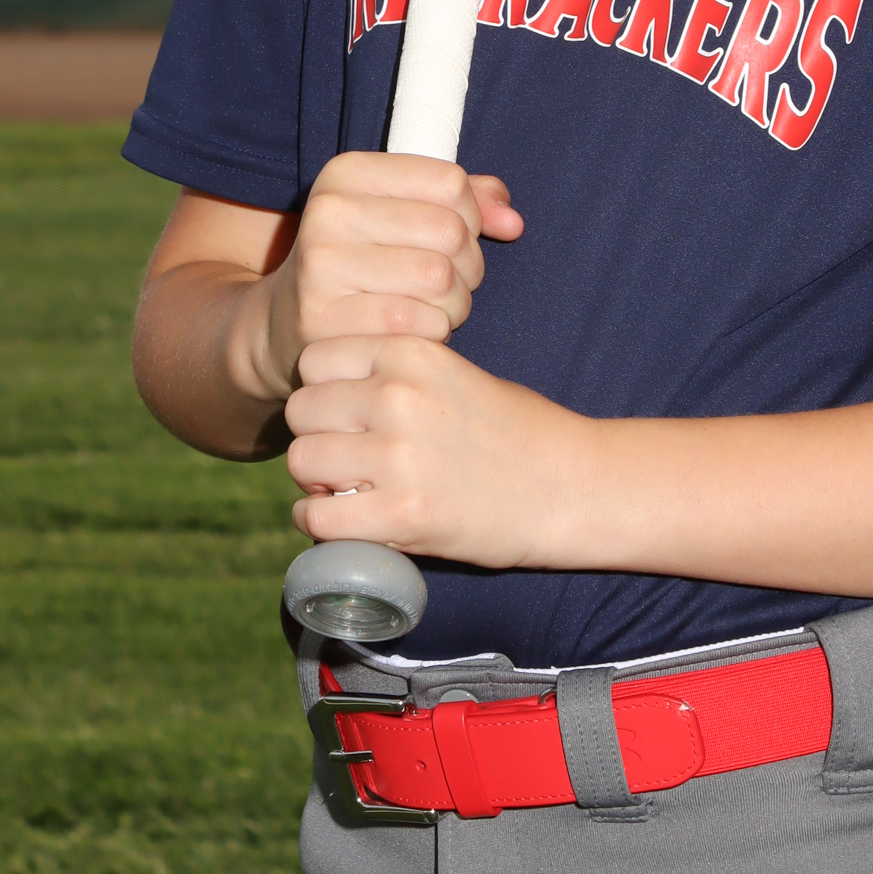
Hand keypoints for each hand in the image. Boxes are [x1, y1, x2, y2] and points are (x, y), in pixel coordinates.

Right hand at [255, 153, 522, 400]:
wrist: (284, 323)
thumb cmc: (364, 260)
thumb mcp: (401, 214)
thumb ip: (466, 202)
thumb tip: (513, 222)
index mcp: (346, 173)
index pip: (450, 182)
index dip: (471, 215)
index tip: (454, 236)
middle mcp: (328, 212)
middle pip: (451, 232)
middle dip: (469, 265)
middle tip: (451, 282)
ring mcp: (320, 267)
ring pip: (441, 280)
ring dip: (456, 302)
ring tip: (435, 306)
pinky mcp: (324, 321)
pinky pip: (421, 325)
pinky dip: (434, 333)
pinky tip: (414, 332)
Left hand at [285, 336, 592, 569]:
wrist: (571, 486)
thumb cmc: (516, 430)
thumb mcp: (453, 373)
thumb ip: (393, 376)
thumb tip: (325, 400)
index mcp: (411, 352)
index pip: (315, 358)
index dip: (324, 387)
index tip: (346, 411)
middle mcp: (398, 396)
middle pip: (301, 409)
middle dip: (317, 433)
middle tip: (347, 456)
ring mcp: (398, 457)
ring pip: (301, 460)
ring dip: (316, 479)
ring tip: (350, 487)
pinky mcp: (401, 515)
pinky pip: (317, 516)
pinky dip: (321, 522)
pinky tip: (348, 519)